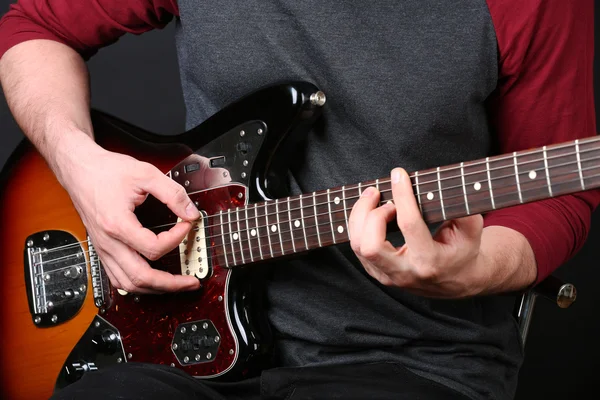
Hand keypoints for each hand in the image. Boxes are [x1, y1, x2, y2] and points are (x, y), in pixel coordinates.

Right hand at [59, 142, 205, 293]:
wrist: (78, 169)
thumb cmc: (105, 171)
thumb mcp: (145, 173)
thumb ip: (172, 193)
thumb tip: (190, 212)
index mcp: (117, 224)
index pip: (154, 248)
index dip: (177, 239)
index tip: (186, 225)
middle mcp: (108, 242)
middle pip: (141, 278)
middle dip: (171, 284)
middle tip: (192, 282)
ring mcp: (103, 249)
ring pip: (128, 284)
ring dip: (155, 288)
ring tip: (176, 285)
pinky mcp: (102, 249)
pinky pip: (118, 278)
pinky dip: (137, 284)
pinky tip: (152, 281)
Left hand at [349, 168, 487, 297]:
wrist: (457, 281)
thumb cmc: (463, 250)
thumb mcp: (471, 230)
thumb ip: (462, 209)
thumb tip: (444, 186)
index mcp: (430, 262)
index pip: (409, 225)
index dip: (402, 196)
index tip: (399, 174)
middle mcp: (405, 273)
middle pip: (370, 245)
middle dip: (371, 214)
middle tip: (380, 195)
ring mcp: (387, 276)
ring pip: (358, 246)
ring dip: (360, 216)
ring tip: (374, 198)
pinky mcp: (376, 273)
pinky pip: (357, 246)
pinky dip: (359, 225)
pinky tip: (371, 211)